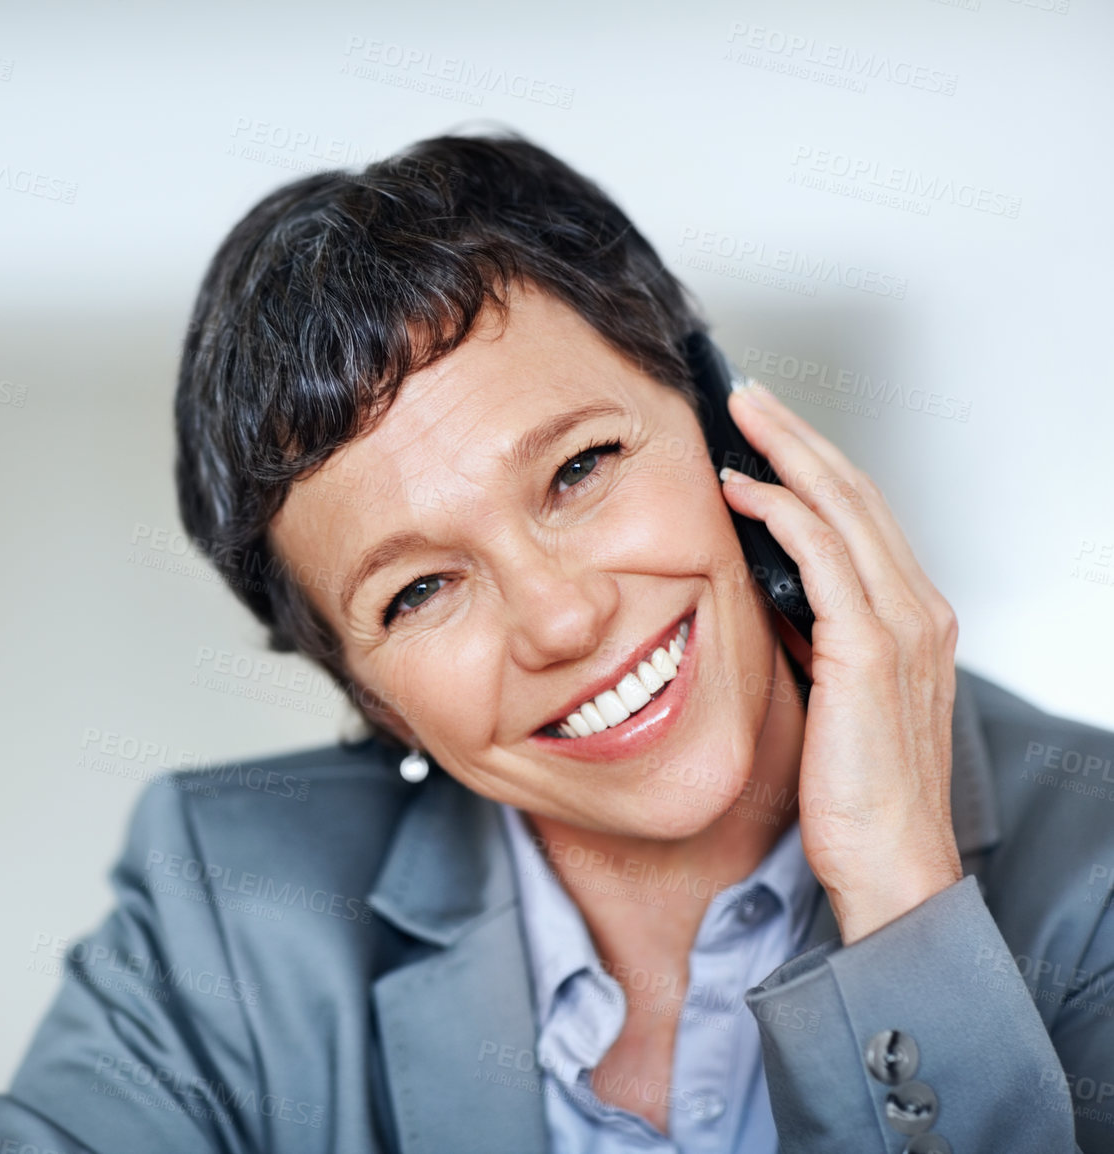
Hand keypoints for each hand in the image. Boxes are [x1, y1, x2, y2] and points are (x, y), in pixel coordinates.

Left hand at [719, 381, 961, 943]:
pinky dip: (783, 512)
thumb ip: (811, 636)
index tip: (766, 431)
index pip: (863, 516)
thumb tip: (764, 591)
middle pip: (858, 494)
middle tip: (748, 395)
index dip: (815, 465)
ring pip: (844, 508)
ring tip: (739, 416)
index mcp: (912, 618)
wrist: (890, 862)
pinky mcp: (870, 649)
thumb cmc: (856, 792)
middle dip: (799, 436)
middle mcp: (919, 610)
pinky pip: (824, 556)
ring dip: (788, 453)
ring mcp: (902, 625)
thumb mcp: (829, 693)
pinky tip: (742, 490)